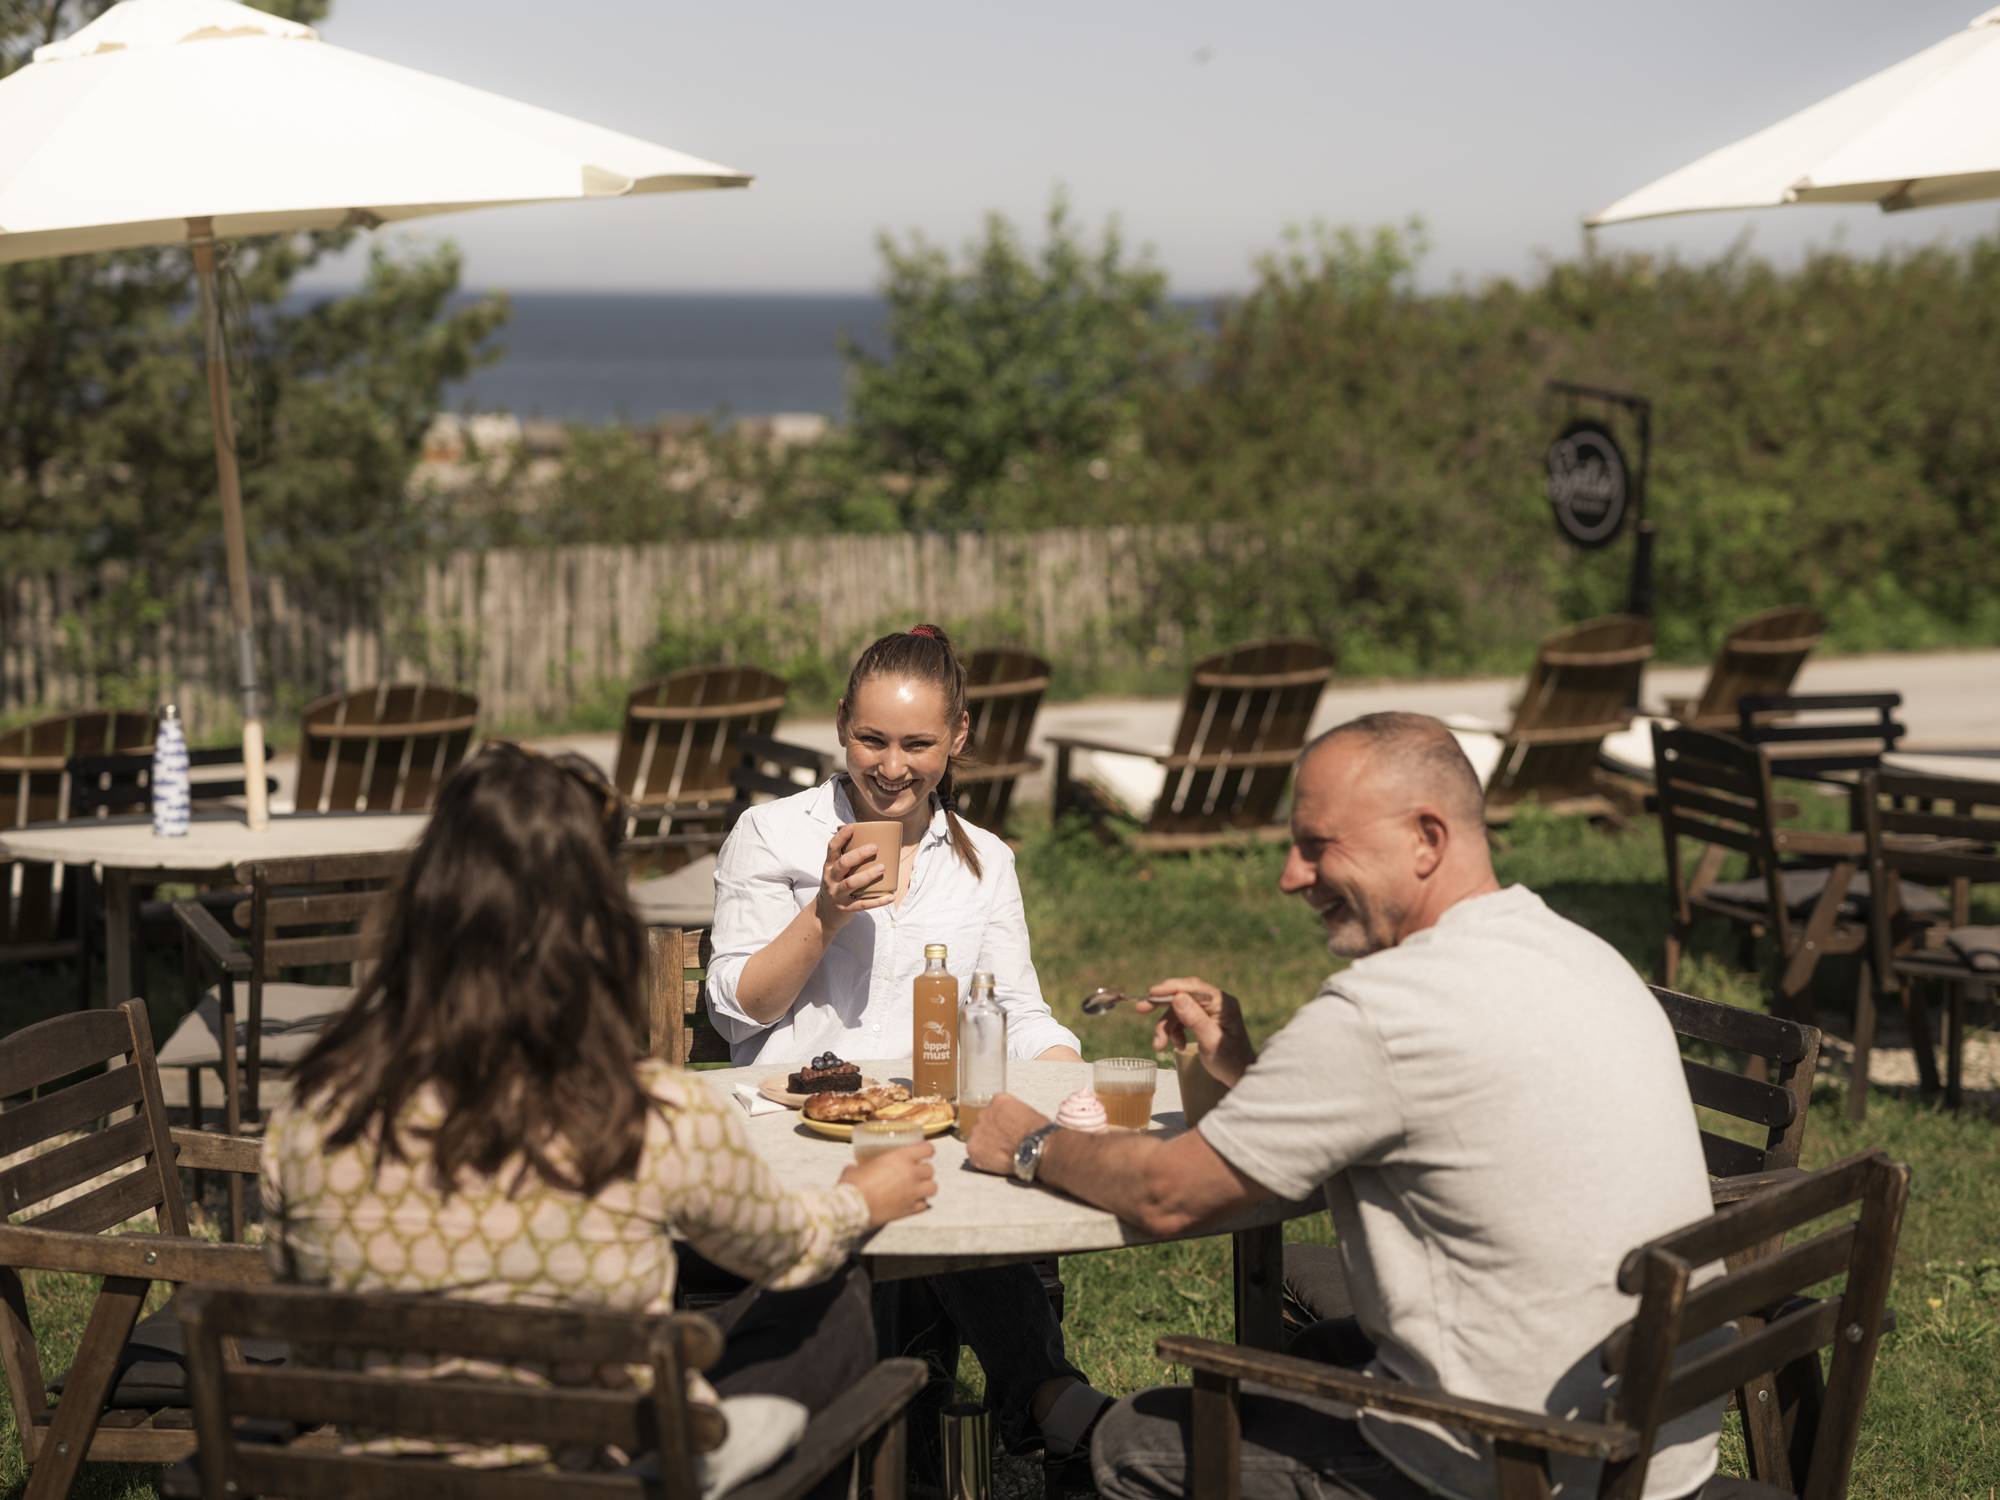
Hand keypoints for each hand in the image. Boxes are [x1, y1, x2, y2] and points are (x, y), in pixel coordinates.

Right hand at [814, 827, 897, 930]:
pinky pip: (862, 904)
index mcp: (829, 867)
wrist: (823, 915)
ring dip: (867, 875)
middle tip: (874, 847)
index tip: (852, 827)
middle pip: (842, 864)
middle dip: (858, 855)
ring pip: (851, 883)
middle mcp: (831, 879)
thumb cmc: (836, 886)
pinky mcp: (845, 908)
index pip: (831, 849)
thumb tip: (877, 841)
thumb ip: (849, 860)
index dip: (840, 837)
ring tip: (882, 868)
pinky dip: (877, 901)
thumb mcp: (836, 873)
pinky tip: (890, 896)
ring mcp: (837, 894)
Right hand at [840, 1142, 937, 1225]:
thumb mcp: (856, 1168)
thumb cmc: (854, 1185)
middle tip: (915, 1173)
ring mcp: (913, 1192)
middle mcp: (911, 1173)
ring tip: (918, 1188)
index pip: (927, 1149)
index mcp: (900, 1157)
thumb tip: (854, 1168)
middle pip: (931, 1169)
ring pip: (933, 1187)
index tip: (924, 1153)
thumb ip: (861, 1166)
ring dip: (926, 1187)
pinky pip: (924, 1204)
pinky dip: (920, 1203)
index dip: (927, 1150)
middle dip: (924, 1171)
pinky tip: (911, 1202)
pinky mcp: (910, 1209)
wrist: (854, 1207)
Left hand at [965, 1094, 1049, 1175]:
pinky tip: (997, 1161)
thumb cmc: (1037, 1133)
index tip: (1006, 1129)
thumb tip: (1014, 1122)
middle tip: (1003, 1143)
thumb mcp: (1028, 1113)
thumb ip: (1014, 1114)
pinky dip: (983, 1159)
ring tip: (1002, 1154)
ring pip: (978, 1139)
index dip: (1001, 1122)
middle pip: (984, 1123)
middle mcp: (984, 1113)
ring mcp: (977, 1130)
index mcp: (999, 1101)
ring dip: (986, 1146)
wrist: (1035, 1148)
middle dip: (991, 1133)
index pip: (994, 1110)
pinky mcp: (973, 1148)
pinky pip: (975, 1154)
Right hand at [1135, 975, 1256, 1087]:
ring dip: (1166, 1027)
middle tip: (1141, 1008)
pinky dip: (1174, 1032)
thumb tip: (1177, 998)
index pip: (1193, 987)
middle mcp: (1215, 1003)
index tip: (1152, 992)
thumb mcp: (1210, 1041)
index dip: (1171, 988)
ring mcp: (1209, 1011)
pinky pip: (1182, 1020)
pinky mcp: (1203, 1020)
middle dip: (1161, 1006)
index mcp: (1222, 1003)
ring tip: (1159, 1045)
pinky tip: (1177, 1045)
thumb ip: (1194, 1019)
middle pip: (1182, 996)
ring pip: (1178, 1011)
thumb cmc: (1230, 1061)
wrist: (1239, 1075)